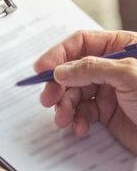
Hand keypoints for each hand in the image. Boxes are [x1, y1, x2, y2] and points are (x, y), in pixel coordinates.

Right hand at [36, 30, 136, 152]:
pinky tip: (79, 127)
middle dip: (58, 85)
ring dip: (65, 106)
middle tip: (48, 99)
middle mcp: (112, 67)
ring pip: (74, 93)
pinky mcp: (109, 113)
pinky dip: (76, 120)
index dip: (58, 54)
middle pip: (72, 70)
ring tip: (63, 118)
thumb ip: (93, 68)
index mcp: (121, 48)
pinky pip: (83, 112)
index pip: (81, 43)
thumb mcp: (130, 76)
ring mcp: (110, 90)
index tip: (41, 69)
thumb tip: (61, 70)